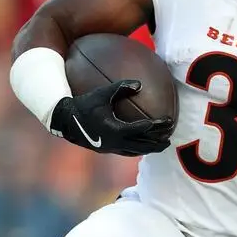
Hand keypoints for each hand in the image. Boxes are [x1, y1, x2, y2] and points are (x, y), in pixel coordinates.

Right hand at [50, 80, 172, 155]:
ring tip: (161, 145)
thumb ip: (121, 87)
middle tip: (170, 138)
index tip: (168, 121)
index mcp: (115, 129)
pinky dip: (138, 150)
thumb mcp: (101, 94)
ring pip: (136, 151)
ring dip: (150, 149)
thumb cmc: (84, 104)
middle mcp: (115, 142)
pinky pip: (127, 152)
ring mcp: (111, 148)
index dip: (157, 125)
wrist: (65, 121)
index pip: (142, 128)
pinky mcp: (107, 150)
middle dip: (158, 142)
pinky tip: (143, 146)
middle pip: (143, 145)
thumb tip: (140, 84)